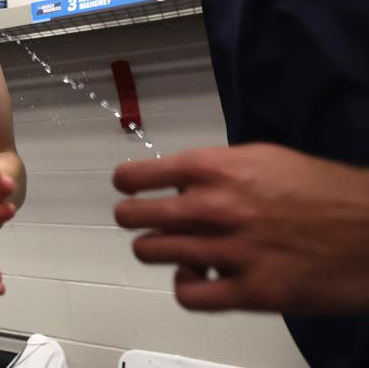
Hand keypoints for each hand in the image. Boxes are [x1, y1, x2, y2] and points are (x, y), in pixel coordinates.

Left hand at [114, 143, 368, 313]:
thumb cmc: (326, 192)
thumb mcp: (264, 159)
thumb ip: (216, 170)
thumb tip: (180, 183)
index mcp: (217, 169)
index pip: (139, 176)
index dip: (127, 184)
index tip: (127, 188)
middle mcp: (216, 207)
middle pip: (134, 217)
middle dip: (133, 218)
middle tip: (142, 221)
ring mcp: (231, 251)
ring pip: (152, 252)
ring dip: (158, 250)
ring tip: (176, 249)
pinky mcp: (251, 292)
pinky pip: (188, 294)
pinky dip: (186, 286)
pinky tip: (199, 277)